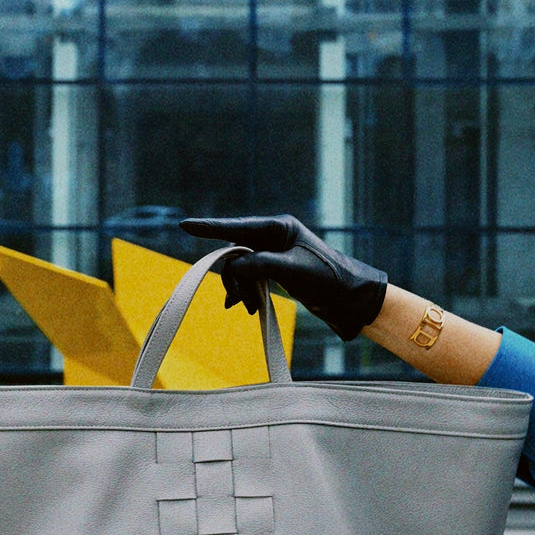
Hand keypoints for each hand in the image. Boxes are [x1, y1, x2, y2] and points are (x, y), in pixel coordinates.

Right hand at [179, 214, 386, 342]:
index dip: (210, 228)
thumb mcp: (292, 271)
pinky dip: (245, 292)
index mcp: (279, 227)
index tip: (184, 226)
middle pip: (235, 252)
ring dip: (241, 289)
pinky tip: (245, 307)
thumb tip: (232, 265)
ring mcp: (273, 253)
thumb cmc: (328, 279)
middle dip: (234, 277)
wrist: (350, 299)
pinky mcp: (275, 270)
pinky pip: (249, 278)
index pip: (237, 227)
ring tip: (248, 308)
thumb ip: (260, 265)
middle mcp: (273, 237)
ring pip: (240, 268)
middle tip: (236, 301)